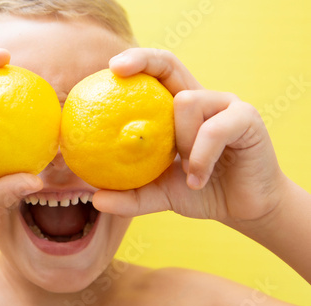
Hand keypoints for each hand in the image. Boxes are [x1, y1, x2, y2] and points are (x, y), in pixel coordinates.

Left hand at [93, 48, 285, 227]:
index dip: (135, 63)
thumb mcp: (159, 194)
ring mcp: (225, 104)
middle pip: (170, 63)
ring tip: (185, 171)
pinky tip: (197, 180)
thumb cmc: (198, 191)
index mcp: (178, 110)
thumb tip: (96, 200)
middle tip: (116, 69)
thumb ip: (130, 195)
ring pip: (187, 102)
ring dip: (181, 140)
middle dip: (143, 59)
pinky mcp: (246, 117)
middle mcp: (201, 99)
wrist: (242, 208)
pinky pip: (214, 129)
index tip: (110, 67)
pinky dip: (200, 157)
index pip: (155, 74)